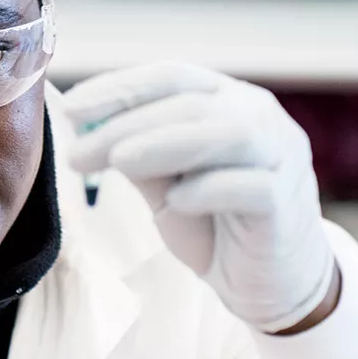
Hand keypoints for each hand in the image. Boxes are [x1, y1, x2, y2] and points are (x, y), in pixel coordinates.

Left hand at [64, 63, 337, 332]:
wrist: (265, 281)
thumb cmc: (212, 222)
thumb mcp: (163, 182)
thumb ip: (134, 151)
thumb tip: (83, 124)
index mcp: (229, 101)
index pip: (173, 77)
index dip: (121, 87)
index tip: (72, 109)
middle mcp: (260, 119)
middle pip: (192, 104)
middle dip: (127, 124)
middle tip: (79, 152)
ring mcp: (281, 158)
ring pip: (229, 134)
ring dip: (165, 144)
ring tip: (117, 162)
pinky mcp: (285, 204)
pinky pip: (253, 187)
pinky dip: (210, 189)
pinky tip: (174, 200)